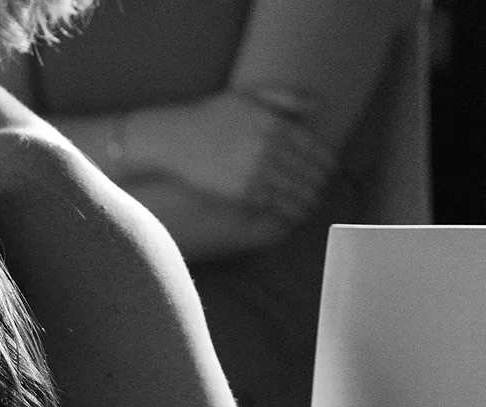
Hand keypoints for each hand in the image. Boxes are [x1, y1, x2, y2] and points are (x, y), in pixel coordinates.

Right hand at [150, 91, 336, 221]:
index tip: (330, 171)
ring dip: (306, 200)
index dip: (325, 162)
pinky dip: (286, 209)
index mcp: (275, 124)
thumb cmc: (209, 116)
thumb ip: (286, 98)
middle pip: (306, 171)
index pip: (313, 148)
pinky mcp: (241, 190)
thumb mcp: (248, 96)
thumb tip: (320, 104)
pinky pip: (273, 202)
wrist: (173, 140)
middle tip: (322, 192)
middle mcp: (270, 147)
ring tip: (310, 205)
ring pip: (293, 190)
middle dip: (318, 184)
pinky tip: (291, 213)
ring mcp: (256, 170)